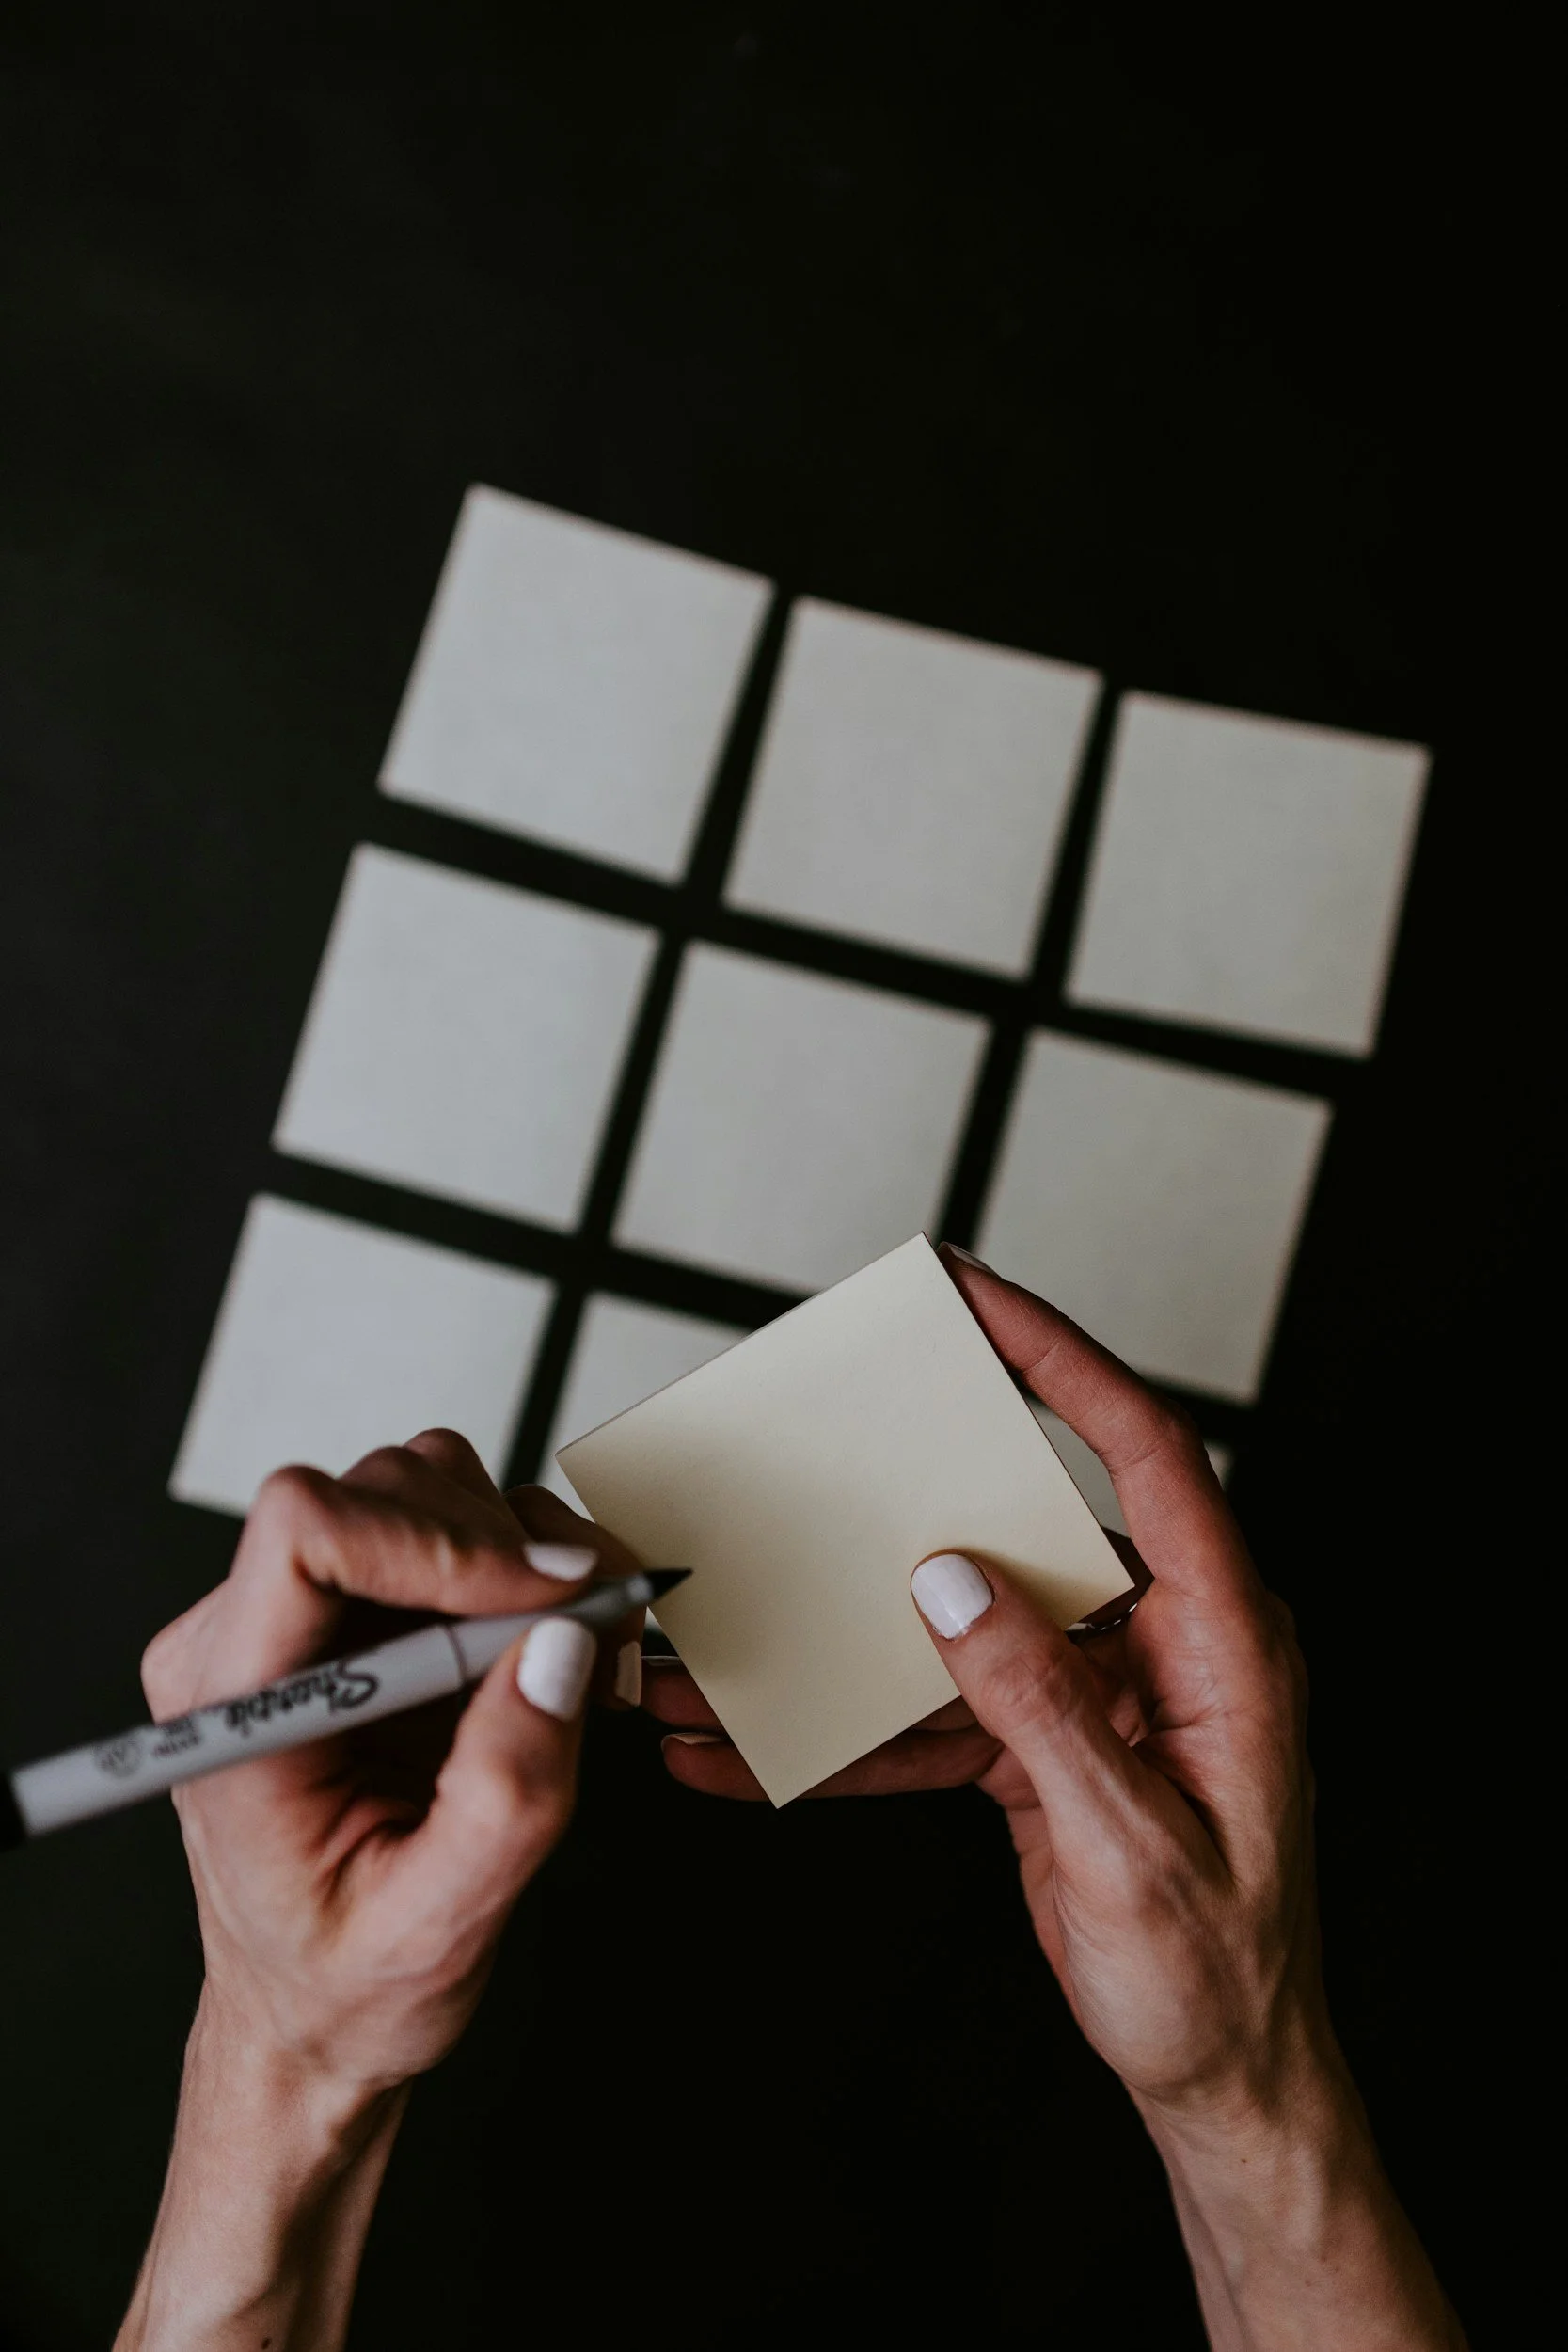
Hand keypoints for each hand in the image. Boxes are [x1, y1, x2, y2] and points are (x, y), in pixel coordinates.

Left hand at [118, 1431, 640, 2351]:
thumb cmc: (347, 1986)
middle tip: (596, 1637)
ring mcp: (305, 1615)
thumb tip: (563, 1645)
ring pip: (427, 1488)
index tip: (543, 1596)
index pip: (304, 1532)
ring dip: (527, 1555)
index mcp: (234, 1709)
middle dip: (508, 1552)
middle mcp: (248, 1637)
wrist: (314, 2014)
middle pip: (383, 1491)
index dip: (435, 1539)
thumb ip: (506, 1796)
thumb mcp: (439, 1927)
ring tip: (583, 1655)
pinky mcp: (363, 1611)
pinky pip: (456, 1528)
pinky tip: (559, 1652)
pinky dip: (532, 1570)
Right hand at [646, 1250, 1463, 2349]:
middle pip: (1026, 1517)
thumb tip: (952, 1585)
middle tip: (828, 1421)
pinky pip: (933, 1714)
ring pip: (955, 1623)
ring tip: (730, 1636)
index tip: (977, 1297)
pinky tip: (756, 1750)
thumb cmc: (1216, 1976)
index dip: (1061, 1359)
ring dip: (843, 1635)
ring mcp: (1095, 1692)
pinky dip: (849, 1731)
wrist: (1223, 2081)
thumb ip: (1044, 1707)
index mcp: (1222, 1638)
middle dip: (913, 1478)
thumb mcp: (1133, 1845)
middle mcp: (1157, 1642)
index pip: (1144, 1453)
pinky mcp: (1045, 1746)